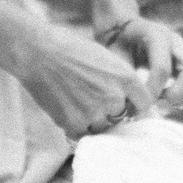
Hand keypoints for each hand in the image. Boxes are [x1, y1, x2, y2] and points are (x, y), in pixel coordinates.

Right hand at [11, 23, 153, 138]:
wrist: (37, 51)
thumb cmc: (68, 47)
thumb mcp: (103, 57)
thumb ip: (118, 79)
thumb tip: (123, 99)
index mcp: (125, 77)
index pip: (144, 103)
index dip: (135, 104)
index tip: (127, 105)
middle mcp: (114, 97)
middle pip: (122, 117)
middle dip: (110, 112)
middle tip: (92, 100)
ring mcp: (94, 113)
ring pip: (102, 128)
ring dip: (92, 120)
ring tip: (76, 102)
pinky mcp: (74, 123)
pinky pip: (82, 134)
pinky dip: (75, 126)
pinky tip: (66, 108)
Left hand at [99, 15, 182, 105]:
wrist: (125, 29)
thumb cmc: (118, 43)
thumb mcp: (114, 56)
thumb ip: (125, 77)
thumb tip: (132, 105)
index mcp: (155, 35)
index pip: (163, 68)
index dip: (154, 90)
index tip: (142, 103)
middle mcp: (175, 41)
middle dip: (178, 93)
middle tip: (160, 102)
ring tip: (165, 99)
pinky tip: (172, 97)